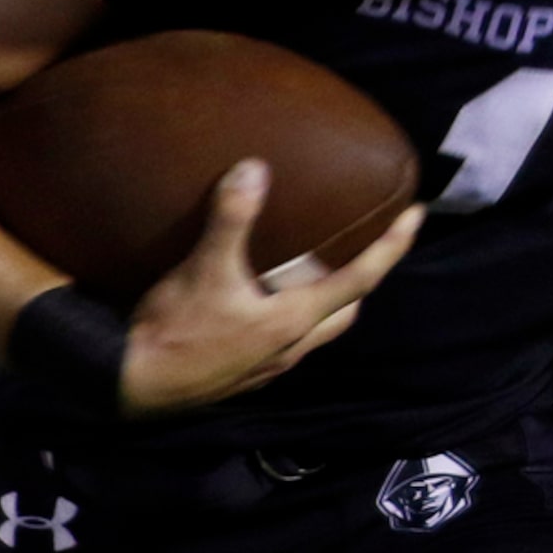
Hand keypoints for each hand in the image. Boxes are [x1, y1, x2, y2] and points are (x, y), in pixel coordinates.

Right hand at [119, 159, 423, 416]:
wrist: (135, 384)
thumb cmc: (177, 329)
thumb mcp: (204, 268)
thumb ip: (231, 218)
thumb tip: (254, 169)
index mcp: (294, 320)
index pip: (360, 278)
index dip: (391, 246)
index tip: (416, 216)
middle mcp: (292, 346)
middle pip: (344, 309)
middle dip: (358, 276)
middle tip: (355, 241)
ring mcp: (269, 363)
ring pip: (315, 327)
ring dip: (320, 296)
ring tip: (303, 260)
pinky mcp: (246, 369)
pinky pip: (285, 337)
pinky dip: (288, 310)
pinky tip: (259, 292)